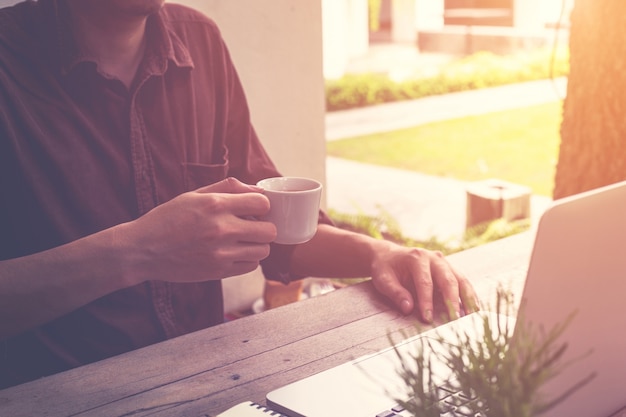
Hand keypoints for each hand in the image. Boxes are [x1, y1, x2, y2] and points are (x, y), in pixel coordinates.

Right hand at [120, 177, 276, 282]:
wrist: (143, 250)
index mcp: (215, 205)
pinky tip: (234, 253)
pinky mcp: (218, 272)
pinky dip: (247, 260)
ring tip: (242, 241)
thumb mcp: (194, 194)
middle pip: (269, 230)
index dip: (261, 205)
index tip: (253, 209)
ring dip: (257, 245)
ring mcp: (221, 253)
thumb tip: (258, 189)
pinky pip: (251, 266)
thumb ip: (228, 188)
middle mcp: (221, 229)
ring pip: (264, 251)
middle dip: (264, 227)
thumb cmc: (168, 218)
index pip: (262, 203)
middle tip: (251, 227)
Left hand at [369, 242, 478, 322]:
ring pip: (460, 279)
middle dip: (452, 300)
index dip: (427, 301)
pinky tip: (474, 309)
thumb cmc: (385, 268)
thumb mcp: (383, 279)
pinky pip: (463, 281)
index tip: (427, 318)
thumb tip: (408, 308)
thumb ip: (395, 293)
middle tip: (455, 319)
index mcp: (417, 258)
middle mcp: (434, 257)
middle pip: (448, 279)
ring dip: (468, 297)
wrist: (389, 255)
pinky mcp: (450, 269)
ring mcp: (444, 262)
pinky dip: (470, 295)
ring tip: (472, 316)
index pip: (425, 282)